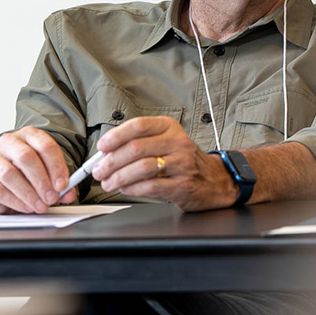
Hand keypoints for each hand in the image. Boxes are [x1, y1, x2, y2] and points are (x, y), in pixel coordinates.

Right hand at [0, 126, 76, 213]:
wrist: (1, 178)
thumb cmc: (27, 173)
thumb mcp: (47, 175)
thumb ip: (59, 184)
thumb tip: (68, 194)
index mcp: (29, 135)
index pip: (45, 146)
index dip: (56, 166)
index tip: (62, 185)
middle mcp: (9, 142)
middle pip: (26, 157)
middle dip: (41, 181)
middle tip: (51, 198)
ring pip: (10, 174)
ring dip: (28, 193)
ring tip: (40, 206)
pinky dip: (14, 201)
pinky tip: (26, 207)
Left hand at [91, 116, 237, 211]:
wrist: (216, 180)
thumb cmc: (184, 161)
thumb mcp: (167, 142)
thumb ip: (140, 144)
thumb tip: (106, 153)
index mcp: (170, 128)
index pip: (139, 125)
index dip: (116, 136)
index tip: (102, 147)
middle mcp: (177, 142)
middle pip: (136, 148)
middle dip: (111, 161)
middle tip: (99, 171)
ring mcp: (182, 164)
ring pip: (142, 167)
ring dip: (119, 177)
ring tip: (108, 182)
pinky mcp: (183, 185)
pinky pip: (151, 186)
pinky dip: (133, 188)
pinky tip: (125, 189)